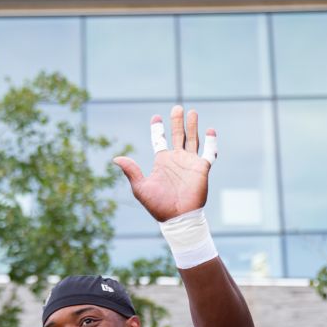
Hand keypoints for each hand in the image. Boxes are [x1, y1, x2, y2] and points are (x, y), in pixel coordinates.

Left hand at [113, 105, 216, 221]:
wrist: (178, 218)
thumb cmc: (158, 206)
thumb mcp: (140, 187)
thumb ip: (131, 171)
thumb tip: (116, 158)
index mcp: (162, 161)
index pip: (159, 140)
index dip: (157, 128)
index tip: (156, 117)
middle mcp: (177, 159)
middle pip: (177, 135)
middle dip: (177, 121)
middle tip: (177, 108)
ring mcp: (190, 163)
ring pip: (192, 139)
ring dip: (192, 126)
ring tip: (192, 112)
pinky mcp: (202, 169)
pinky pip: (209, 153)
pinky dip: (211, 142)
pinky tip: (210, 130)